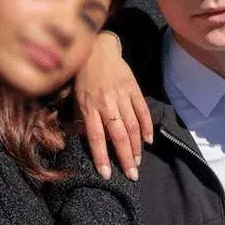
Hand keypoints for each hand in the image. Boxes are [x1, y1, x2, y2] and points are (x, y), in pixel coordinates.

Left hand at [75, 31, 152, 179]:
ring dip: (136, 146)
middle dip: (125, 157)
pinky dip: (147, 126)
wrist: (97, 49)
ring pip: (132, 126)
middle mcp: (106, 103)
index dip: (101, 157)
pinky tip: (148, 140)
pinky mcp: (133, 88)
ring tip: (137, 162)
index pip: (96, 137)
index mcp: (89, 107)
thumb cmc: (83, 77)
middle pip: (118, 135)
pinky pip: (142, 111)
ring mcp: (122, 95)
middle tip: (131, 175)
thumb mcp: (75, 98)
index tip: (107, 174)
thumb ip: (81, 119)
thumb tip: (85, 140)